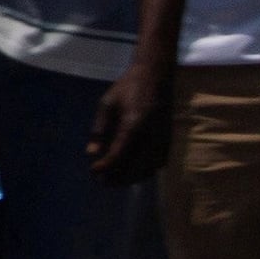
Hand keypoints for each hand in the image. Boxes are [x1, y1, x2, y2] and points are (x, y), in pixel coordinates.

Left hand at [86, 55, 174, 183]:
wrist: (156, 76)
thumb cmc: (127, 88)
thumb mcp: (107, 104)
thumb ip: (99, 130)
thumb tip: (91, 152)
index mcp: (134, 124)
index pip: (118, 153)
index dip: (105, 166)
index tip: (93, 170)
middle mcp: (151, 135)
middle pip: (134, 166)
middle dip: (117, 177)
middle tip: (101, 181)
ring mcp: (162, 138)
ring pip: (148, 168)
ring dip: (131, 178)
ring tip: (116, 180)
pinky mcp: (168, 139)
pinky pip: (158, 163)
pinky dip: (146, 171)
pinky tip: (134, 172)